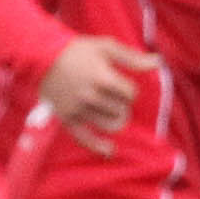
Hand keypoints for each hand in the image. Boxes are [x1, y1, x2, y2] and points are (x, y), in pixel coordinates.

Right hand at [39, 34, 160, 151]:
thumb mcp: (105, 47)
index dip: (129, 89)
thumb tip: (157, 62)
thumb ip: (131, 57)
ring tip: (111, 111)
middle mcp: (90, 96)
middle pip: (122, 109)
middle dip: (121, 103)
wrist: (42, 56)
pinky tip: (110, 151)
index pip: (130, 93)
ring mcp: (78, 110)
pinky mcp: (66, 119)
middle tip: (111, 94)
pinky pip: (84, 139)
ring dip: (115, 119)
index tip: (120, 84)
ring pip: (110, 124)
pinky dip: (98, 147)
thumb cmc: (77, 50)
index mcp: (102, 78)